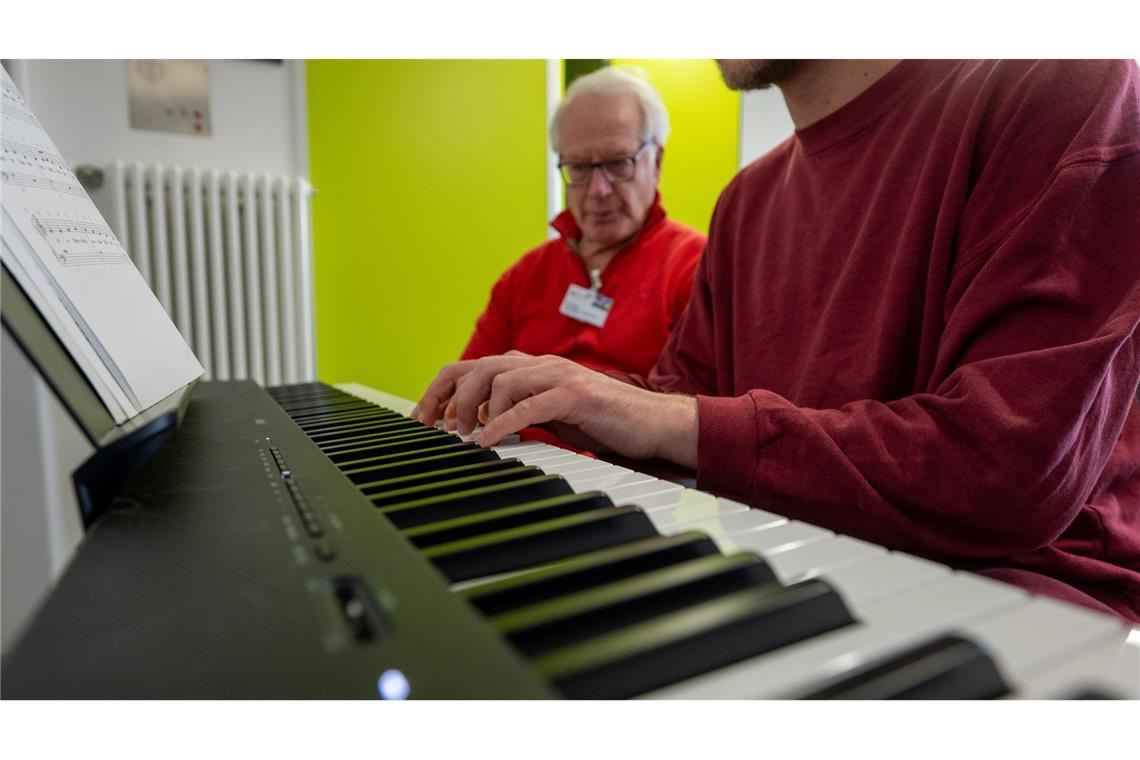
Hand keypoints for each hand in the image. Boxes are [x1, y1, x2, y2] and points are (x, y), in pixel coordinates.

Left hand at [413, 352, 697, 467]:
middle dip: (447, 397)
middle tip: (436, 429)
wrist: (654, 424)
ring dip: (472, 409)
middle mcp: (541, 364)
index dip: (442, 390)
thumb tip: (480, 428)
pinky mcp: (575, 395)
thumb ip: (518, 414)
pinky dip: (501, 423)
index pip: (473, 367)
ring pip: (498, 379)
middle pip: (476, 368)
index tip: (424, 419)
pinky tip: (486, 441)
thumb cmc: (605, 423)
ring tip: (462, 436)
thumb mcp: (551, 417)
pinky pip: (528, 405)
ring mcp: (558, 376)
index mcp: (532, 368)